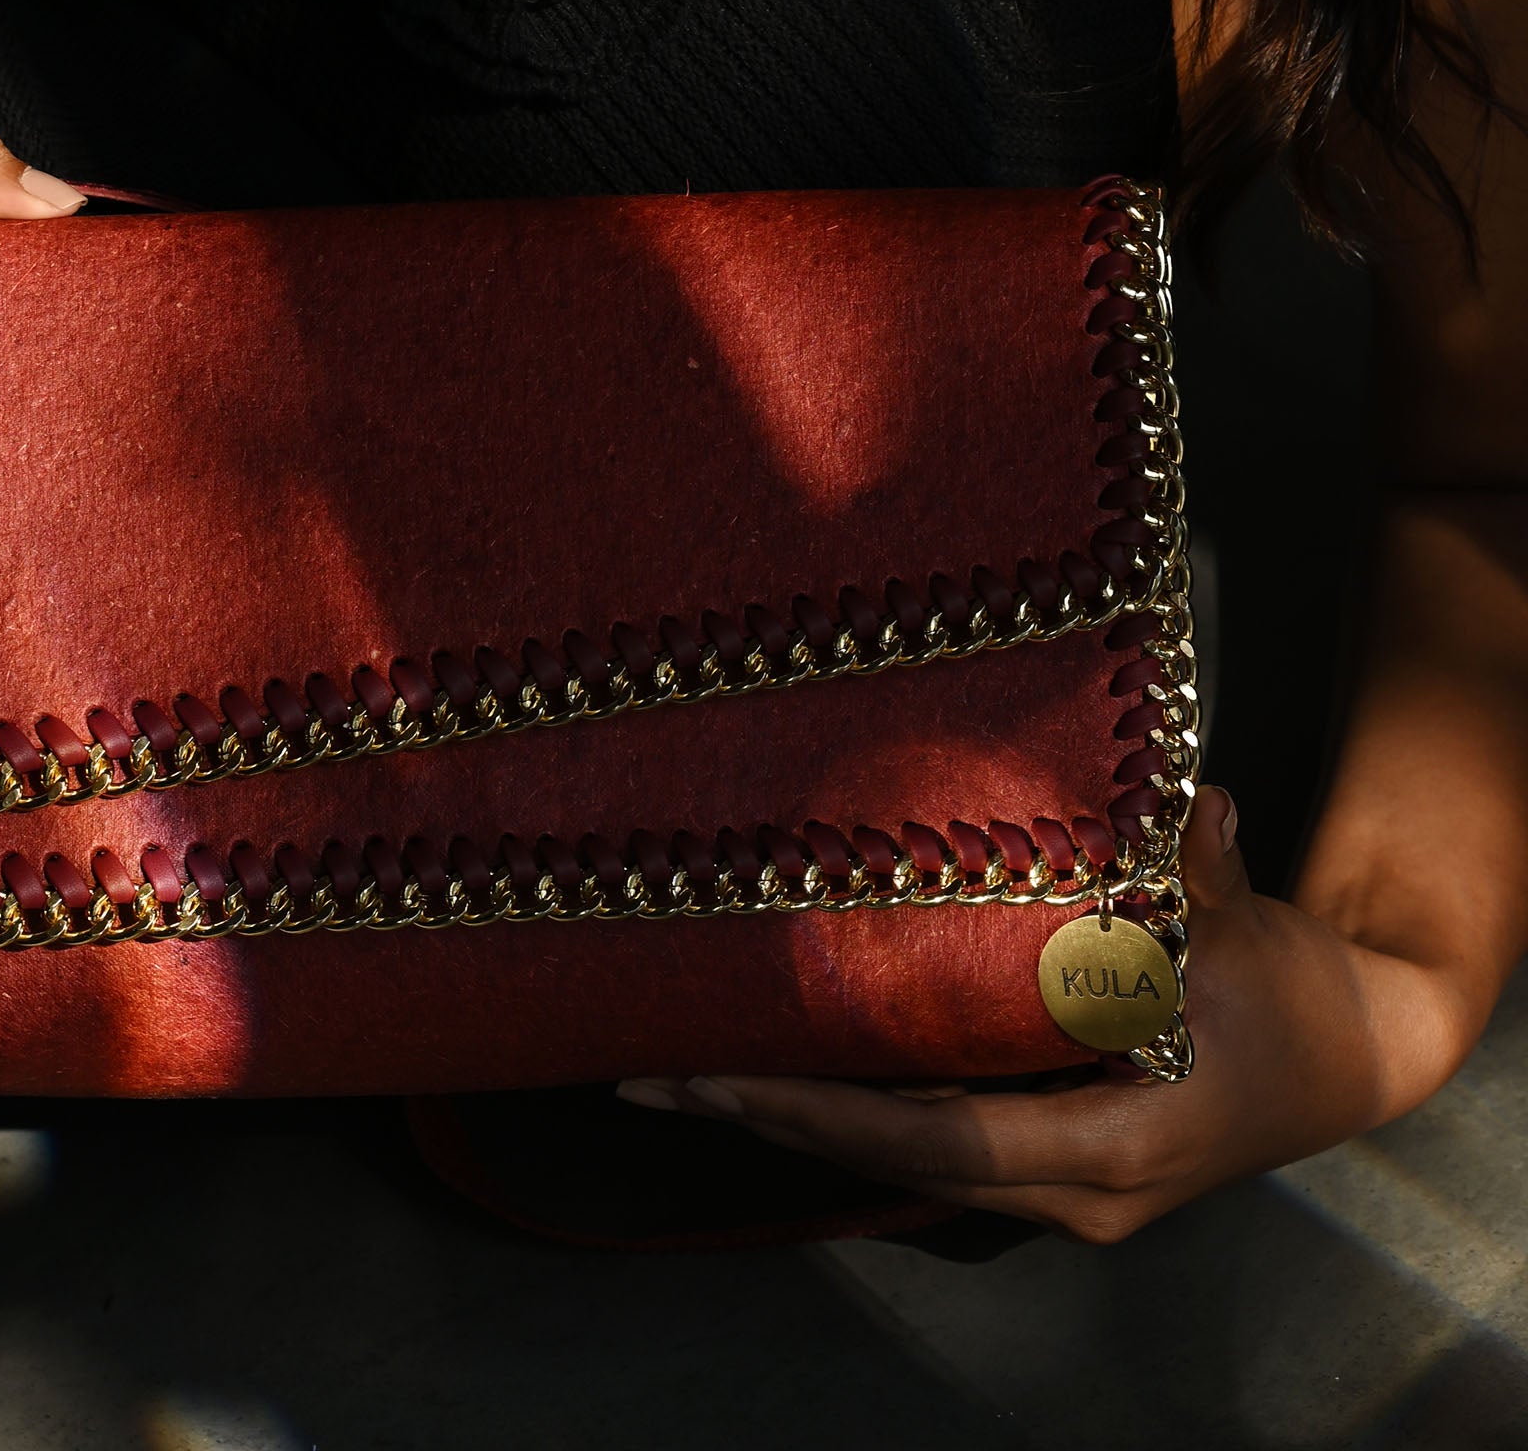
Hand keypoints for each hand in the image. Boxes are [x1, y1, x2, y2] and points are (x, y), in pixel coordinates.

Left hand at [617, 788, 1476, 1239]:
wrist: (1348, 1052)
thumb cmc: (1294, 996)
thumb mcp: (1250, 938)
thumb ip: (1204, 878)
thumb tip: (1192, 802)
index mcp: (1111, 1152)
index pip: (938, 1136)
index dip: (824, 1110)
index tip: (720, 1076)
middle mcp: (1069, 1191)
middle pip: (891, 1156)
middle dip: (770, 1115)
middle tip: (647, 1074)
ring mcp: (1052, 1180)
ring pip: (898, 1150)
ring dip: (793, 1108)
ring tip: (672, 1066)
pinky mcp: (1042, 1147)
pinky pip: (928, 1124)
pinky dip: (847, 1094)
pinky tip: (768, 1054)